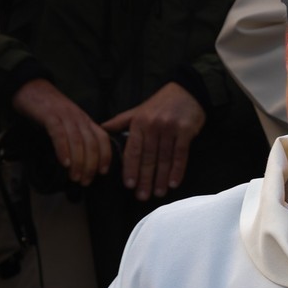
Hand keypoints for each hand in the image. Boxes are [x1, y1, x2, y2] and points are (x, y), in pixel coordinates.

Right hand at [11, 78, 112, 185]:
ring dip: (78, 162)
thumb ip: (78, 137)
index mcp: (86, 120)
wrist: (30, 88)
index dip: (106, 156)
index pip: (103, 139)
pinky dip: (63, 149)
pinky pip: (59, 134)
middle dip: (91, 165)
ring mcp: (66, 116)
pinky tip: (64, 163)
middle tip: (85, 181)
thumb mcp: (69, 122)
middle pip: (92, 144)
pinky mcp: (50, 116)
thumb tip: (82, 161)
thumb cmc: (49, 109)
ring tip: (75, 177)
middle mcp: (79, 118)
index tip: (103, 172)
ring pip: (78, 141)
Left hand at [102, 82, 205, 200]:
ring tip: (158, 193)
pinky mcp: (186, 131)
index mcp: (139, 122)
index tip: (129, 185)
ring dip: (161, 178)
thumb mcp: (138, 110)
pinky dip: (177, 170)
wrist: (187, 91)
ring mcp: (170, 129)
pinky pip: (180, 155)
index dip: (130, 169)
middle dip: (145, 179)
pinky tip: (173, 183)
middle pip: (148, 158)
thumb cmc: (161, 103)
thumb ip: (120, 122)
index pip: (133, 150)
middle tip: (142, 196)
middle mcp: (153, 126)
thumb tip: (100, 128)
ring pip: (164, 159)